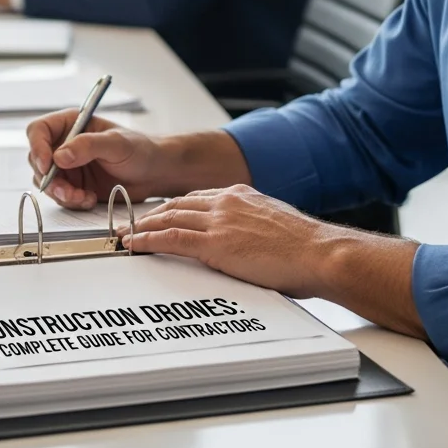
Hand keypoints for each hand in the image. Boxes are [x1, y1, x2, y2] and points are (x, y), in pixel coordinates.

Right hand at [26, 110, 166, 208]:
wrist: (153, 173)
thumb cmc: (139, 149)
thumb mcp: (116, 144)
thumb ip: (88, 146)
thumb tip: (59, 156)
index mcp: (71, 124)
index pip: (38, 130)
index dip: (37, 147)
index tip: (48, 166)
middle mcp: (64, 144)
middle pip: (37, 159)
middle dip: (50, 178)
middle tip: (68, 191)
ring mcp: (67, 167)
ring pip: (46, 181)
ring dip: (60, 193)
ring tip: (83, 197)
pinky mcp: (73, 185)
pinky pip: (59, 196)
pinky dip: (70, 201)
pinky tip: (88, 199)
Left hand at [118, 185, 426, 337]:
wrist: (320, 253)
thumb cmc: (307, 248)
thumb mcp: (275, 226)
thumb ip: (254, 227)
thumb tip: (246, 242)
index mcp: (242, 194)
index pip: (197, 196)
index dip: (174, 206)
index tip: (161, 212)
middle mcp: (227, 201)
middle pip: (177, 204)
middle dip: (153, 213)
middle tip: (134, 222)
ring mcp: (219, 221)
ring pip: (169, 218)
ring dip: (143, 226)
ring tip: (127, 234)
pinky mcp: (215, 243)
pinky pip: (171, 238)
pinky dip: (148, 240)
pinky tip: (134, 245)